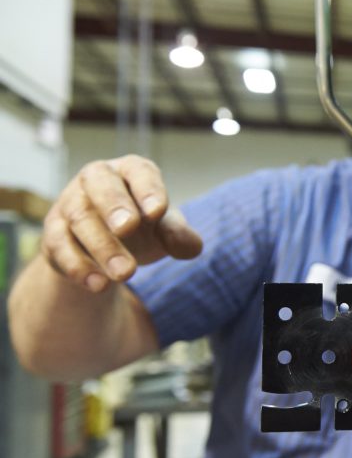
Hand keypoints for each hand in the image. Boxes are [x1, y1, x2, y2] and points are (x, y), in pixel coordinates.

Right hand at [42, 155, 202, 291]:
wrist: (102, 252)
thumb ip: (179, 235)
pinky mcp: (53, 234)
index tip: (157, 211)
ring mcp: (70, 204)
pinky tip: (100, 285)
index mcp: (130, 172)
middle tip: (128, 227)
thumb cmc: (141, 229)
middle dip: (114, 206)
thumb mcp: (164, 230)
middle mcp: (96, 180)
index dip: (148, 189)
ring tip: (126, 273)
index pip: (139, 172)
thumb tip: (192, 247)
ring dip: (103, 246)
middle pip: (99, 185)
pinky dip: (78, 266)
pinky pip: (59, 245)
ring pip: (80, 219)